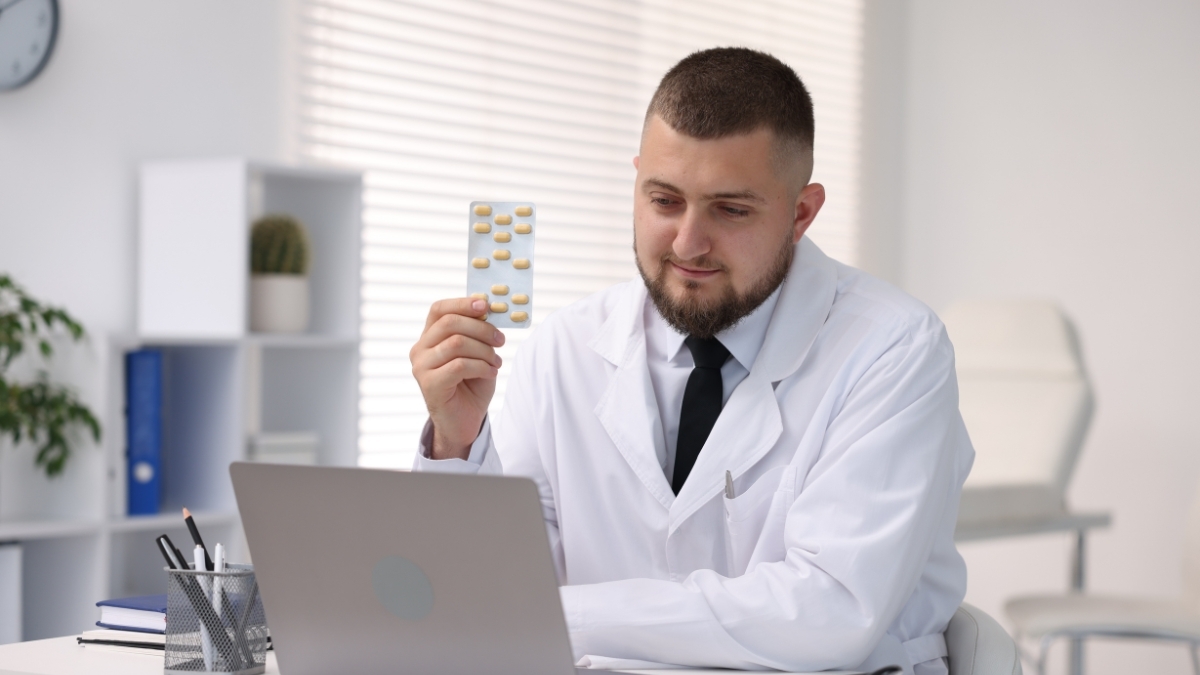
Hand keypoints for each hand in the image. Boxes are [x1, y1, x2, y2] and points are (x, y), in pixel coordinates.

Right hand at [410, 298, 505, 459]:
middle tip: (501, 340)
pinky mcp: (429, 384)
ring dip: (484, 351)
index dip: (463, 303)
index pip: (439, 310)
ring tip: (497, 362)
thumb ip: (477, 332)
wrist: (464, 421)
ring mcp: (421, 367)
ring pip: (456, 343)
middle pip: (449, 323)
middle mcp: (420, 350)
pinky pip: (460, 365)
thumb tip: (488, 308)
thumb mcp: (477, 353)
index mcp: (429, 337)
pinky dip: (481, 366)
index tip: (486, 305)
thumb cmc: (471, 385)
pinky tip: (491, 373)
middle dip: (481, 328)